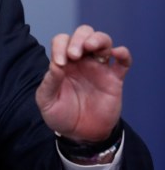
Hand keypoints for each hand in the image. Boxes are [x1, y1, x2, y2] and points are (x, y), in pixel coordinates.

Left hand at [35, 25, 131, 141]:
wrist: (79, 135)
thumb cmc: (60, 114)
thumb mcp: (46, 100)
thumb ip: (49, 82)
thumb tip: (56, 65)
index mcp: (63, 62)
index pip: (62, 41)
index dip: (60, 46)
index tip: (60, 63)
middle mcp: (81, 60)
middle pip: (83, 34)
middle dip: (79, 38)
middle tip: (74, 54)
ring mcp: (98, 68)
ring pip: (103, 42)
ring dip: (98, 40)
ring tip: (91, 48)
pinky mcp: (114, 80)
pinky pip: (123, 62)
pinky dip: (123, 54)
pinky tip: (117, 53)